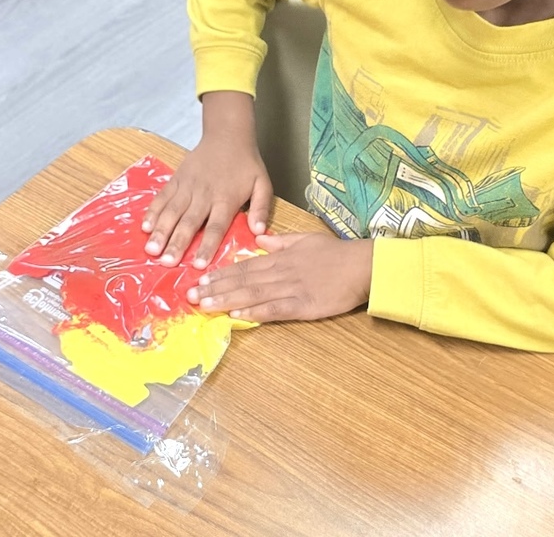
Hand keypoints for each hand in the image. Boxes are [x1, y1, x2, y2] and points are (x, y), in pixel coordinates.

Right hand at [142, 134, 272, 268]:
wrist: (228, 134)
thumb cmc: (246, 164)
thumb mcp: (262, 184)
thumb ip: (261, 208)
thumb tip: (258, 232)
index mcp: (226, 199)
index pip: (216, 226)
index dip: (207, 246)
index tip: (198, 265)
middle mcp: (205, 194)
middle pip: (189, 222)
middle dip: (177, 243)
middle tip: (166, 263)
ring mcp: (188, 186)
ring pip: (172, 211)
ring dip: (161, 231)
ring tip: (151, 250)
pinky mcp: (176, 179)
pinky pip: (162, 197)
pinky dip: (153, 211)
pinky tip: (145, 227)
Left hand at [186, 232, 373, 322]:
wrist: (362, 265)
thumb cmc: (336, 253)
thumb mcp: (306, 239)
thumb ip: (281, 241)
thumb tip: (259, 238)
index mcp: (281, 257)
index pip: (246, 265)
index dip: (222, 273)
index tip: (201, 280)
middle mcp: (281, 272)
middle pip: (243, 280)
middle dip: (216, 289)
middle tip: (191, 297)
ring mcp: (292, 289)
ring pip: (254, 294)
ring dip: (228, 301)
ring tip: (206, 306)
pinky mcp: (304, 306)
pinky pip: (275, 309)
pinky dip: (256, 313)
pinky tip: (239, 316)